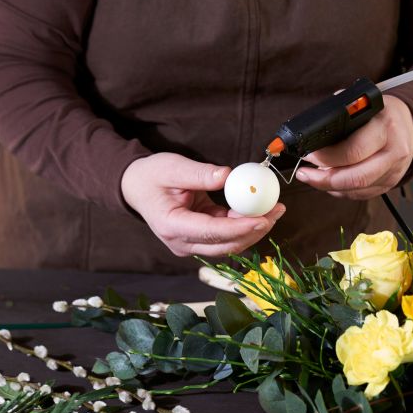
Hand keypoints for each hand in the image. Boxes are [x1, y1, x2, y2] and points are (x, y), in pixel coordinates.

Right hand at [121, 152, 285, 256]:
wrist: (136, 187)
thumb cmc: (151, 176)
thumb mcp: (172, 167)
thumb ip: (200, 173)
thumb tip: (228, 175)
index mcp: (172, 226)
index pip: (212, 232)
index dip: (240, 227)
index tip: (263, 218)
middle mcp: (182, 242)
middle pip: (225, 245)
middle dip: (254, 231)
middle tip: (276, 211)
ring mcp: (190, 245)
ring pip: (229, 244)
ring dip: (253, 230)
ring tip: (274, 210)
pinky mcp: (199, 240)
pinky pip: (226, 237)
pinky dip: (244, 226)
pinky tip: (259, 211)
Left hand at [295, 95, 412, 199]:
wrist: (408, 122)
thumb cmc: (379, 112)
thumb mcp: (362, 103)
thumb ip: (340, 114)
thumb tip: (313, 129)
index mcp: (385, 127)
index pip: (354, 151)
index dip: (326, 156)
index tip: (308, 153)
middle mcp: (394, 151)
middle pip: (356, 177)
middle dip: (325, 179)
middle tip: (305, 174)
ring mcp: (394, 170)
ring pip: (358, 189)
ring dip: (331, 186)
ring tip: (314, 177)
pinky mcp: (391, 182)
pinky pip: (362, 194)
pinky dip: (343, 190)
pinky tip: (331, 182)